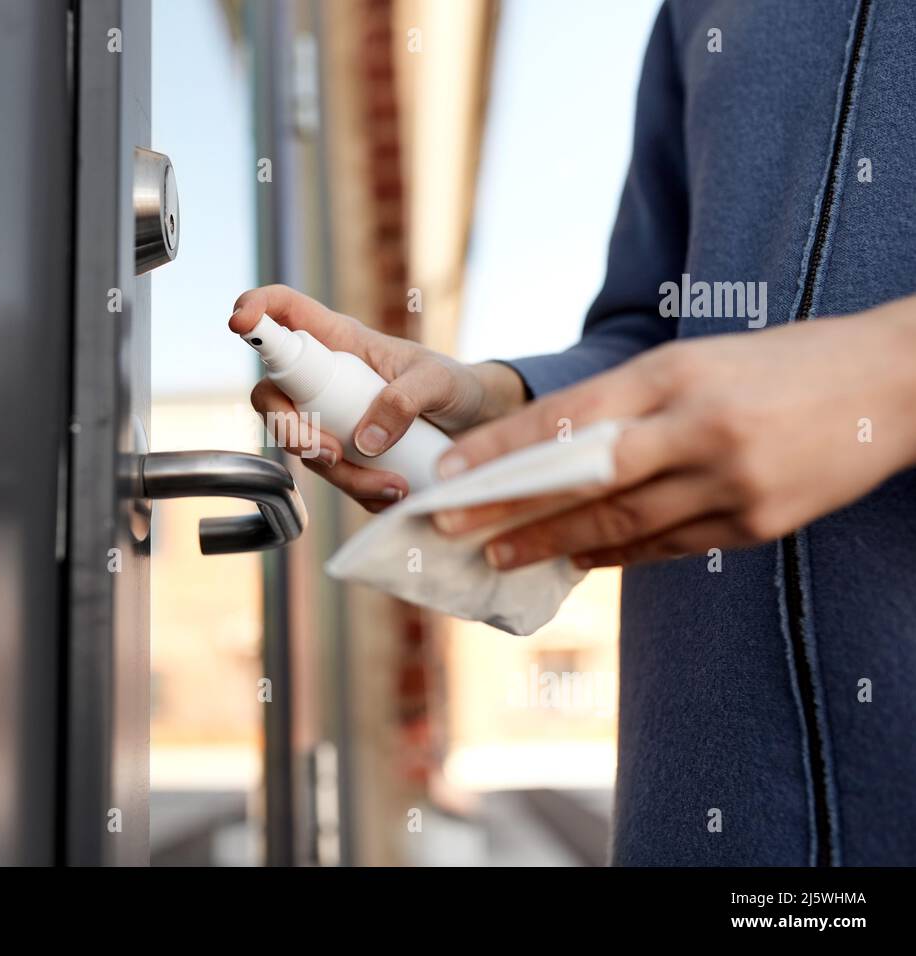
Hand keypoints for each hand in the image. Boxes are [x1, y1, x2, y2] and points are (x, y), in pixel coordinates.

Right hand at [230, 284, 526, 509]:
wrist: (481, 425)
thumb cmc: (456, 385)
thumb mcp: (439, 381)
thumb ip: (405, 400)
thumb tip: (364, 441)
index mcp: (341, 340)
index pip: (284, 313)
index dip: (254, 309)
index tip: (240, 323)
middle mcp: (325, 379)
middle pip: (273, 397)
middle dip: (288, 430)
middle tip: (325, 452)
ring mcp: (331, 418)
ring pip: (303, 447)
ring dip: (339, 473)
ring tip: (391, 485)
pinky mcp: (346, 455)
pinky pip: (334, 478)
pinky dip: (361, 492)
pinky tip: (396, 492)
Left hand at [431, 298, 915, 567]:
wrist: (894, 384)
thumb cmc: (777, 364)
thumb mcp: (696, 361)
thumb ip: (628, 404)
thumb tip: (546, 452)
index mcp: (676, 374)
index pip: (570, 417)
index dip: (502, 449)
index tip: (448, 470)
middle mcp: (700, 429)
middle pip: (584, 479)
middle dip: (509, 507)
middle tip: (449, 525)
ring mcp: (732, 484)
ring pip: (622, 524)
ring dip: (552, 543)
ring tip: (498, 554)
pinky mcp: (759, 525)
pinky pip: (670, 548)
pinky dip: (615, 554)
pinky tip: (573, 559)